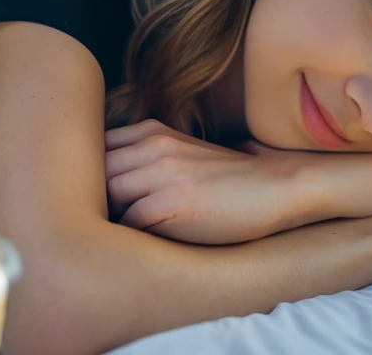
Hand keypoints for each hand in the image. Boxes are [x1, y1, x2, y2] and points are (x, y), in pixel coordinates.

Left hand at [104, 120, 304, 244]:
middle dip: (100, 197)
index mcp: (153, 132)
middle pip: (98, 172)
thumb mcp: (183, 152)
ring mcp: (163, 173)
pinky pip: (131, 222)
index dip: (95, 173)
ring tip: (126, 231)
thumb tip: (108, 182)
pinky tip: (150, 239)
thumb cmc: (229, 178)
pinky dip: (134, 234)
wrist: (276, 187)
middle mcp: (154, 147)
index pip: (99, 147)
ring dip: (115, 216)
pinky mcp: (172, 203)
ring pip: (110, 196)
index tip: (103, 194)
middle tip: (110, 219)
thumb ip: (147, 157)